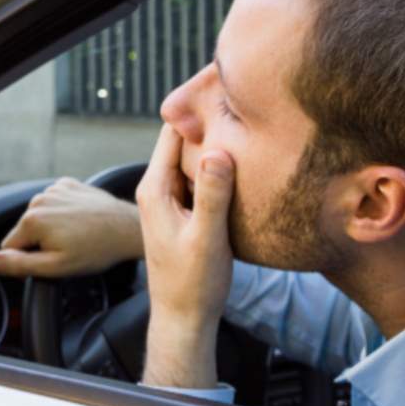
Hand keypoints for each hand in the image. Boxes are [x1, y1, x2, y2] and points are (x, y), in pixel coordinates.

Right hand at [0, 178, 142, 277]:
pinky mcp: (68, 184)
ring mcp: (54, 189)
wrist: (127, 229)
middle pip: (24, 230)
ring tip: (76, 236)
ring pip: (39, 216)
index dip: (28, 258)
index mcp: (32, 220)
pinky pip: (54, 203)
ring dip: (51, 227)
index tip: (51, 260)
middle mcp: (39, 200)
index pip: (9, 247)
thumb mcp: (55, 267)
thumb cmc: (95, 250)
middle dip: (40, 242)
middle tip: (67, 250)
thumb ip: (18, 264)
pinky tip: (79, 222)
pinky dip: (62, 213)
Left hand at [137, 125, 234, 388]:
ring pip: (193, 159)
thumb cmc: (193, 283)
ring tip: (249, 127)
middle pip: (183, 141)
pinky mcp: (182, 210)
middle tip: (245, 104)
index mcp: (155, 188)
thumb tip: (216, 150)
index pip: (173, 131)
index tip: (225, 88)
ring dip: (215, 146)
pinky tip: (243, 166)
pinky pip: (199, 178)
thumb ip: (212, 194)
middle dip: (210, 124)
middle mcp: (157, 188)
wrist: (184, 317)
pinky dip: (217, 169)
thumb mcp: (207, 237)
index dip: (198, 108)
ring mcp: (168, 198)